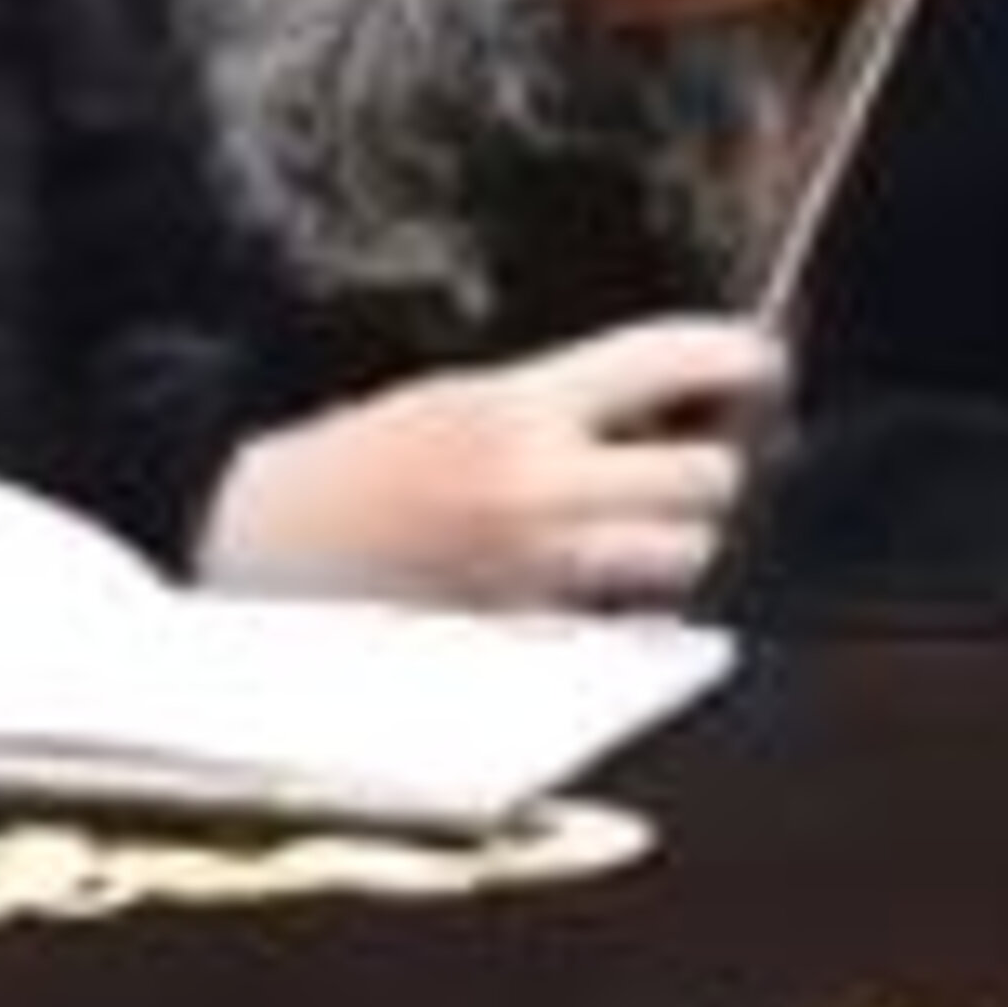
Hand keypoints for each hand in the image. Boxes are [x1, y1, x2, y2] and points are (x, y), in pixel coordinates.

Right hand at [194, 316, 789, 609]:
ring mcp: (534, 581)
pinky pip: (626, 630)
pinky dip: (629, 610)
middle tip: (692, 456)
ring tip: (635, 528)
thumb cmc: (354, 469)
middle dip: (712, 465)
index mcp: (515, 409)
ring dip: (678, 543)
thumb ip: (568, 407)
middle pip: (708, 477)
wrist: (243, 555)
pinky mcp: (524, 652)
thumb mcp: (460, 402)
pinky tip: (592, 589)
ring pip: (684, 561)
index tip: (764, 358)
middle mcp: (536, 494)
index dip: (739, 355)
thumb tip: (685, 402)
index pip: (673, 358)